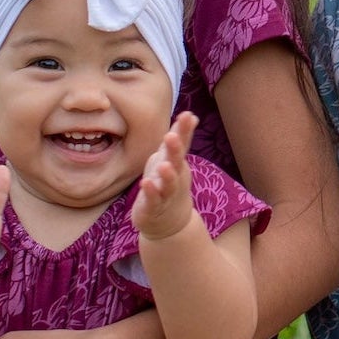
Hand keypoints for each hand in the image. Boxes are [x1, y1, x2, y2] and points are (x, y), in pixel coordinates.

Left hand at [131, 113, 197, 241]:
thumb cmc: (168, 184)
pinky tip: (146, 183)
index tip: (187, 115)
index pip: (183, 145)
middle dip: (175, 150)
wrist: (170, 223)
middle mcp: (175, 178)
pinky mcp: (153, 209)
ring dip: (167, 175)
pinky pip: (153, 201)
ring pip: (169, 185)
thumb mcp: (174, 160)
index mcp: (178, 164)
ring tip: (164, 165)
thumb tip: (191, 115)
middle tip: (172, 135)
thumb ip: (181, 138)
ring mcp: (165, 195)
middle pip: (177, 163)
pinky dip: (151, 193)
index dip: (185, 131)